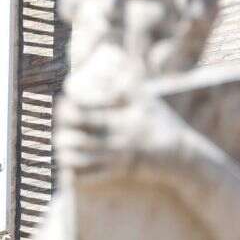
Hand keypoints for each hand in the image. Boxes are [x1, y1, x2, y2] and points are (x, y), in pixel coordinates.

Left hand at [54, 95, 187, 185]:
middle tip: (57, 122)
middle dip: (63, 128)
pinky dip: (75, 172)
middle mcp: (118, 138)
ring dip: (65, 150)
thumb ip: (129, 85)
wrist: (182, 157)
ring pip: (80, 156)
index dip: (69, 107)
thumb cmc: (162, 125)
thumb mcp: (148, 101)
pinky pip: (90, 176)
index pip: (86, 111)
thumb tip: (114, 63)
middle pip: (79, 134)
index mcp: (123, 118)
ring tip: (59, 142)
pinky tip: (66, 166)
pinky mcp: (119, 173)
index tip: (62, 101)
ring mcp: (118, 157)